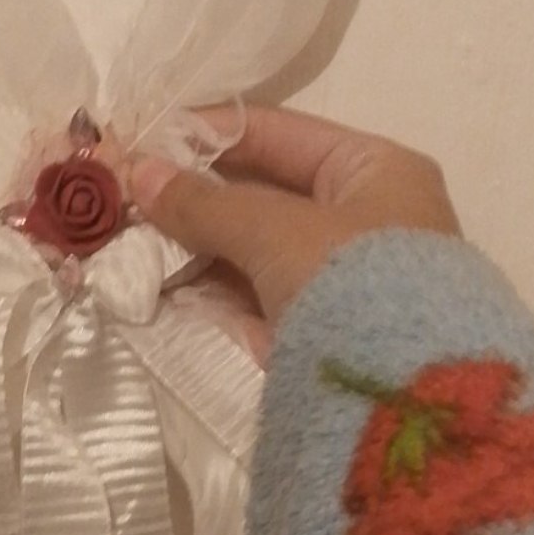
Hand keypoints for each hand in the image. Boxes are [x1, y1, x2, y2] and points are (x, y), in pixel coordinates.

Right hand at [127, 105, 460, 359]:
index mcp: (375, 170)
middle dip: (192, 197)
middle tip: (123, 195)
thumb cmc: (354, 283)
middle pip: (262, 193)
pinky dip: (210, 292)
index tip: (141, 138)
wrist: (411, 402)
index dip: (206, 133)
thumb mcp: (276, 231)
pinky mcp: (319, 333)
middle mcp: (365, 217)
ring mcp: (342, 280)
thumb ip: (205, 203)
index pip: (277, 132)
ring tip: (126, 240)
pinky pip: (255, 299)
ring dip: (193, 246)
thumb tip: (138, 173)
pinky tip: (158, 286)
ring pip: (253, 250)